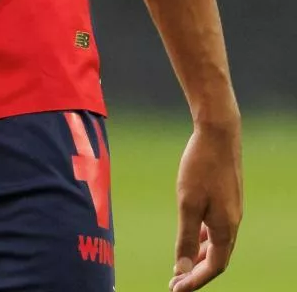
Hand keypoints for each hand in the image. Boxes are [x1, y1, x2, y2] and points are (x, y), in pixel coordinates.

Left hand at [170, 118, 242, 290]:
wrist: (218, 132)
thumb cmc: (201, 166)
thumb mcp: (187, 203)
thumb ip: (185, 238)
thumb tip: (181, 269)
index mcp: (226, 229)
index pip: (214, 267)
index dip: (195, 280)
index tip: (176, 289)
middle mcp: (233, 222)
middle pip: (218, 257)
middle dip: (197, 270)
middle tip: (177, 279)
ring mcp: (233, 208)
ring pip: (218, 241)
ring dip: (200, 253)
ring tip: (183, 261)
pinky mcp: (229, 196)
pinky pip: (218, 226)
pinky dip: (204, 235)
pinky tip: (193, 231)